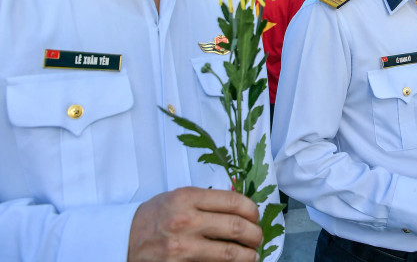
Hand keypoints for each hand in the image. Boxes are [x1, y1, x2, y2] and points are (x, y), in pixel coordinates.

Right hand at [128, 187, 261, 261]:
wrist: (123, 239)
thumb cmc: (154, 217)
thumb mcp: (178, 198)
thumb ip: (207, 201)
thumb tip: (243, 209)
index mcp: (187, 198)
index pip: (234, 202)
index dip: (252, 210)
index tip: (255, 216)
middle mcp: (185, 221)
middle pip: (237, 228)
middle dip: (255, 235)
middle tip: (257, 238)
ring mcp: (181, 247)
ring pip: (230, 253)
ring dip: (248, 255)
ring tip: (252, 255)